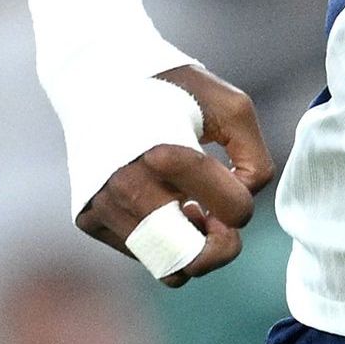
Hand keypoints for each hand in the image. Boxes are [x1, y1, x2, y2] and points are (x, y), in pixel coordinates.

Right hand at [76, 63, 275, 285]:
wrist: (95, 76)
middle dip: (219, 249)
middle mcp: (127, 186)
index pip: (235, 212)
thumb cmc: (172, 89)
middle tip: (218, 223)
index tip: (231, 184)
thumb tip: (240, 208)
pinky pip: (138, 253)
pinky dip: (157, 238)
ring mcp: (103, 206)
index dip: (244, 205)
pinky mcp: (87, 217)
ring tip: (187, 208)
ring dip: (188, 245)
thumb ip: (256, 161)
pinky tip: (157, 203)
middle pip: (194, 260)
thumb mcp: (231, 107)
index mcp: (166, 154)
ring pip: (166, 266)